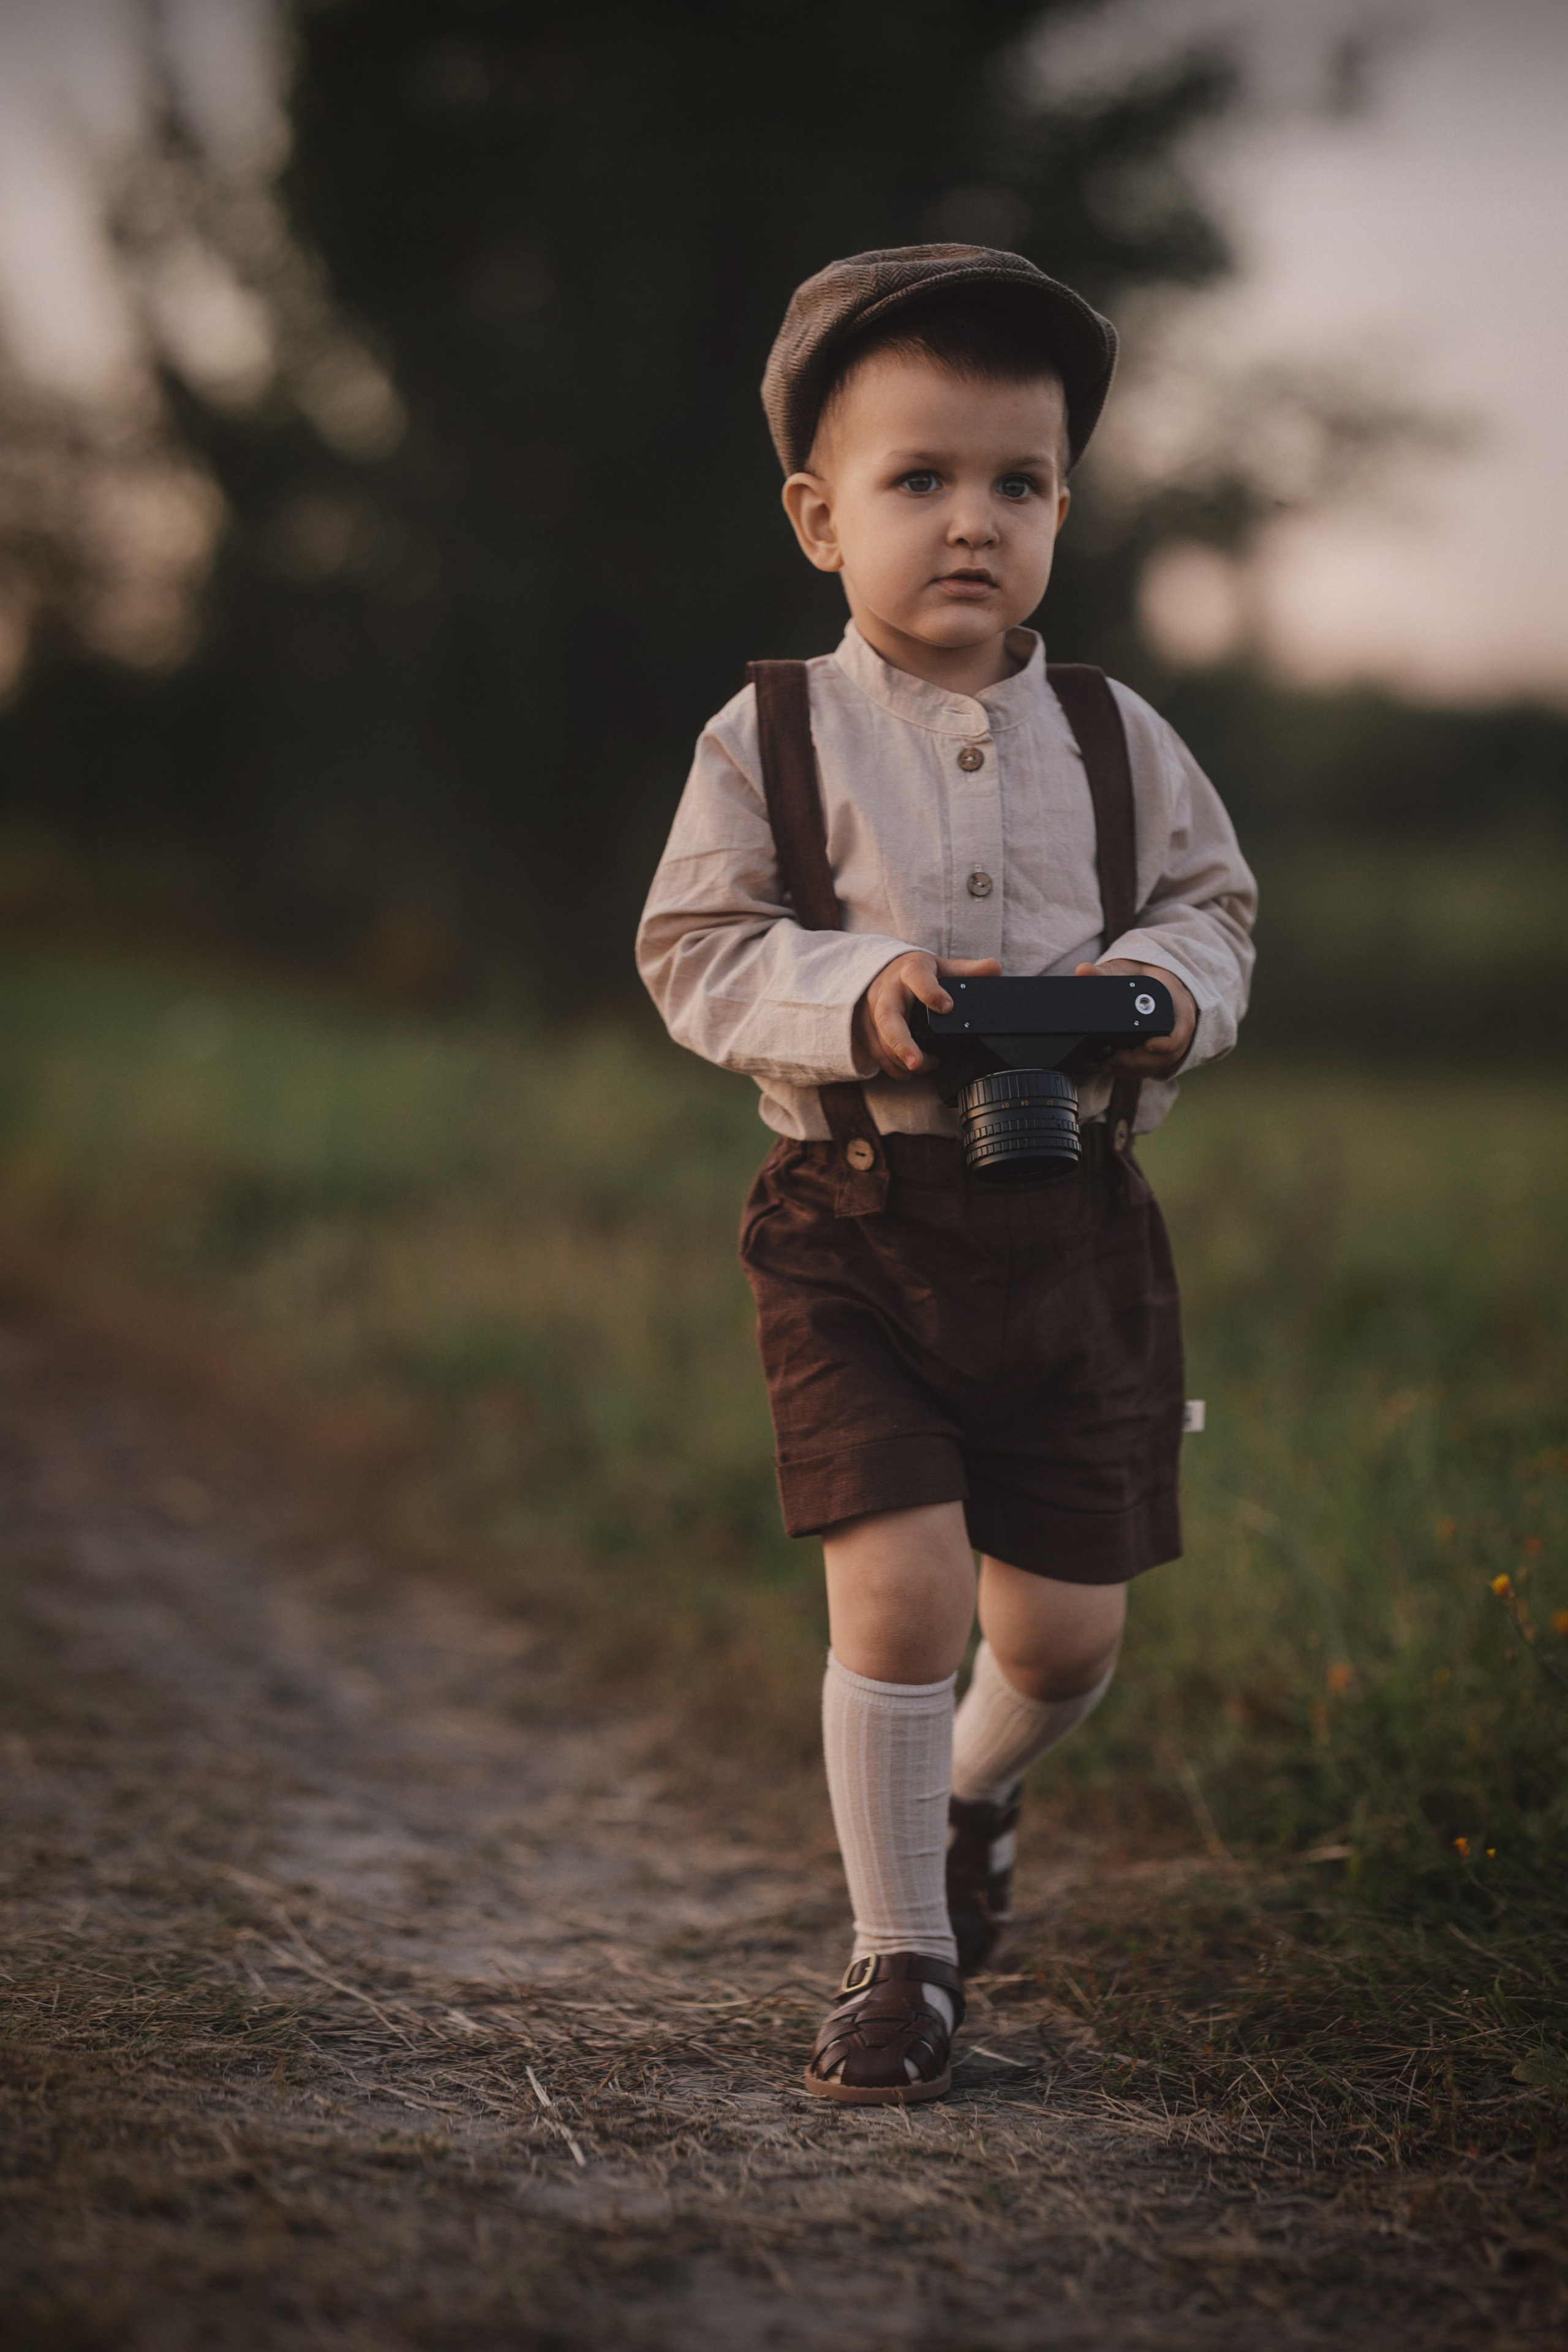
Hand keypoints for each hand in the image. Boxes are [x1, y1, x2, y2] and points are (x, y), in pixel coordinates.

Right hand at [853, 953, 1002, 1080]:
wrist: (880, 974)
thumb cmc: (915, 974)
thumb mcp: (941, 967)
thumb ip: (968, 971)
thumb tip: (995, 968)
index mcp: (909, 971)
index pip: (916, 977)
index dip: (930, 991)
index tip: (947, 1007)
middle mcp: (886, 992)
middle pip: (887, 1018)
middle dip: (902, 1043)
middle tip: (917, 1063)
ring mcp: (872, 1013)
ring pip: (881, 1042)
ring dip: (902, 1061)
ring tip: (927, 1067)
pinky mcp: (865, 1031)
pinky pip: (876, 1054)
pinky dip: (894, 1067)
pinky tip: (911, 1070)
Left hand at [1074, 958, 1196, 1075]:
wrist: (1153, 982)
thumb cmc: (1144, 977)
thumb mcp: (1127, 971)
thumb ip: (1104, 972)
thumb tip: (1083, 970)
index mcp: (1178, 1009)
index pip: (1179, 1034)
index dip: (1165, 1044)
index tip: (1147, 1044)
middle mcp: (1177, 1031)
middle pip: (1164, 1057)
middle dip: (1137, 1061)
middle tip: (1111, 1058)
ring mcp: (1169, 1046)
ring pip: (1155, 1067)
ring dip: (1130, 1069)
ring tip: (1105, 1064)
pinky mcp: (1158, 1055)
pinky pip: (1147, 1069)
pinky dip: (1128, 1072)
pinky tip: (1108, 1067)